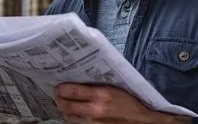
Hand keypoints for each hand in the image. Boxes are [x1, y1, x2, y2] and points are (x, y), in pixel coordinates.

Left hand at [53, 83, 191, 123]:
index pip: (72, 92)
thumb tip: (81, 78)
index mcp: (101, 95)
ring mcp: (93, 123)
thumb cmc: (130, 102)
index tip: (58, 84)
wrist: (140, 121)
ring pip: (69, 117)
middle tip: (57, 92)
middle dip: (58, 99)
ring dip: (63, 109)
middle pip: (66, 106)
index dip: (61, 88)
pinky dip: (72, 118)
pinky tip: (72, 112)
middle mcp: (94, 111)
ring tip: (62, 101)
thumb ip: (97, 84)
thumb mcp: (115, 87)